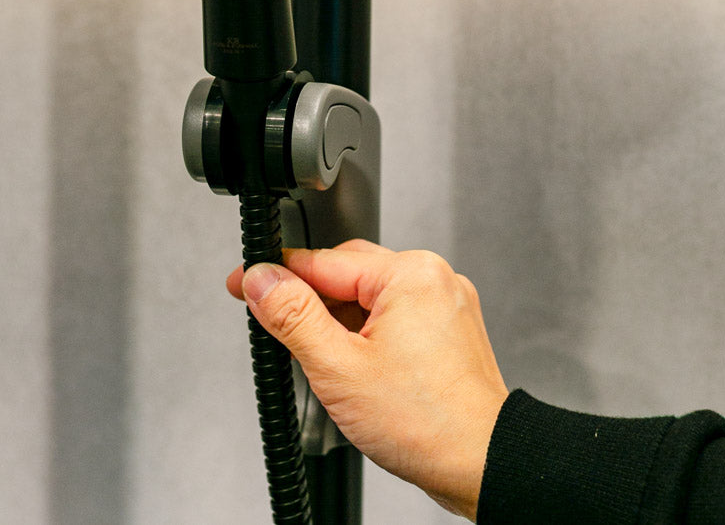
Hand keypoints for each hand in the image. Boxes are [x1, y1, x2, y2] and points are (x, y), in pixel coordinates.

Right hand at [226, 240, 508, 520]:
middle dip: (309, 301)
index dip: (275, 275)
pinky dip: (365, 334)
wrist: (481, 463)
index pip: (322, 261)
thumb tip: (261, 280)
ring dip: (337, 321)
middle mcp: (433, 279)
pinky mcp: (448, 329)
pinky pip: (393, 315)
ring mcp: (444, 304)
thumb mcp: (338, 367)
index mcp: (410, 274)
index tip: (242, 282)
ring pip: (368, 297)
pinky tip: (354, 365)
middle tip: (275, 328)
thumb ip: (292, 316)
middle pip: (346, 274)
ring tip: (326, 364)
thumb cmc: (427, 422)